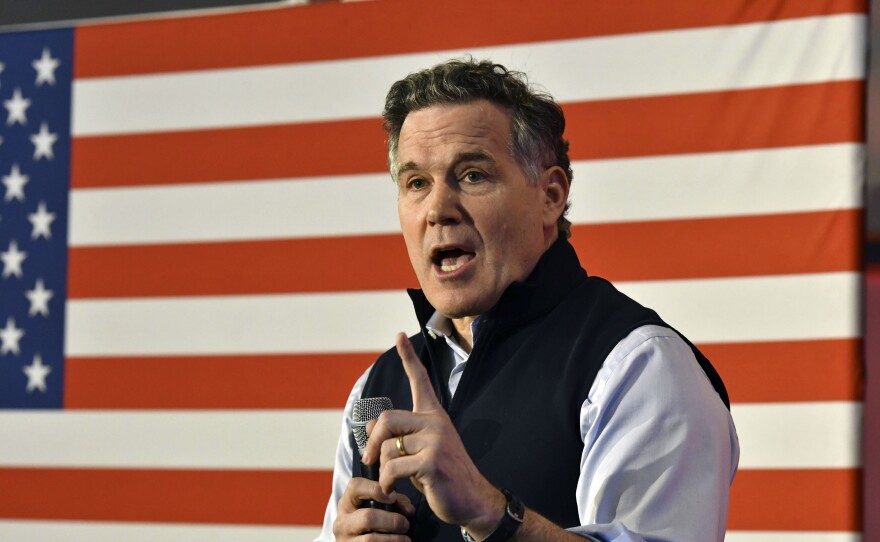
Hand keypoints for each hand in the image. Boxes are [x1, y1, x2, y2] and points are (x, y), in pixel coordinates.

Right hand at [332, 476, 414, 540]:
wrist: (360, 541)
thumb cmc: (372, 522)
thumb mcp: (378, 507)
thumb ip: (394, 502)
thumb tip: (409, 510)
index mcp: (348, 502)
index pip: (356, 486)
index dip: (375, 489)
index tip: (393, 497)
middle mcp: (343, 521)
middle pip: (367, 516)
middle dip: (391, 520)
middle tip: (405, 524)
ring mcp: (345, 539)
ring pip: (370, 539)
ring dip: (392, 539)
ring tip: (405, 538)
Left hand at [361, 333, 505, 535]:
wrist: (471, 500)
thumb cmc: (443, 476)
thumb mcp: (420, 451)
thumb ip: (399, 435)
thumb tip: (369, 424)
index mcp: (434, 416)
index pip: (420, 380)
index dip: (408, 357)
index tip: (398, 336)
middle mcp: (435, 423)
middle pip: (387, 419)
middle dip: (371, 442)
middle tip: (367, 460)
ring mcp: (435, 441)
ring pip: (387, 447)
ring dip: (382, 469)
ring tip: (392, 481)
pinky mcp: (432, 462)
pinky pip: (392, 467)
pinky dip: (386, 482)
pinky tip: (393, 490)